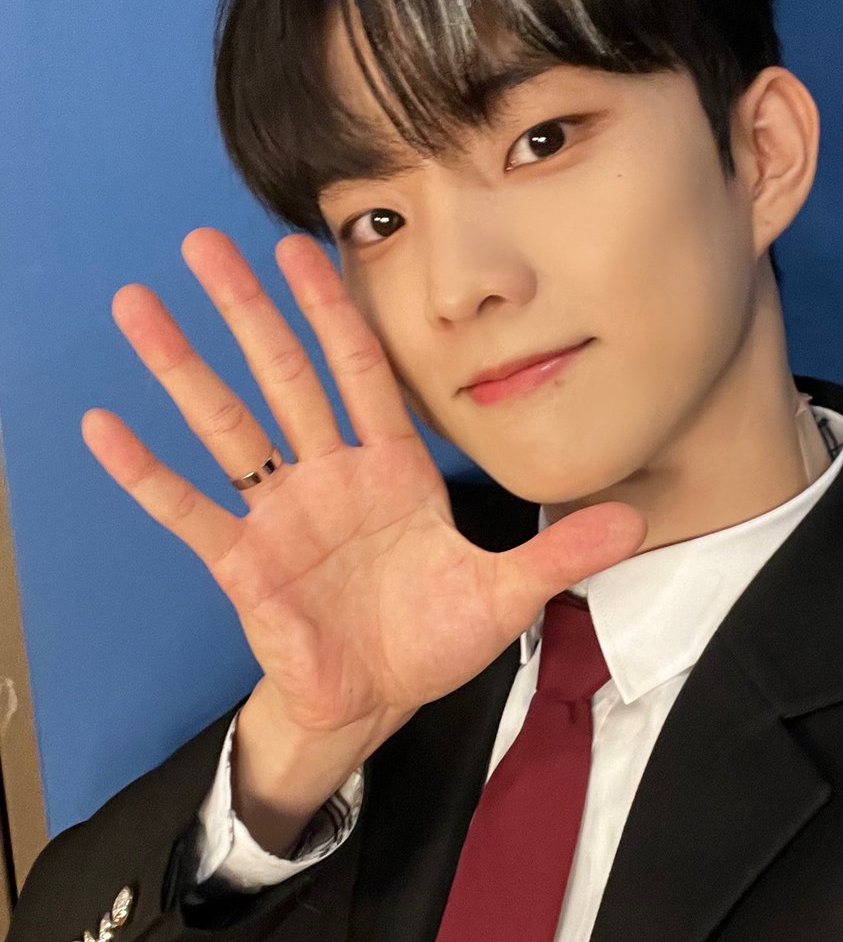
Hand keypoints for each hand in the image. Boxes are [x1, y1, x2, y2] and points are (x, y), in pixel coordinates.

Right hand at [83, 228, 646, 803]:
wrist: (379, 698)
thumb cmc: (433, 639)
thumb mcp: (507, 593)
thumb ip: (563, 552)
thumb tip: (640, 520)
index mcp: (394, 472)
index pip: (363, 372)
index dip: (336, 311)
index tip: (309, 249)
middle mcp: (331, 478)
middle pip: (286, 378)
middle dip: (249, 312)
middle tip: (205, 243)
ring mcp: (282, 517)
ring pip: (229, 427)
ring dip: (184, 369)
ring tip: (137, 304)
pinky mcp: (245, 564)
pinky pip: (189, 512)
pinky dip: (148, 475)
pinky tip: (103, 426)